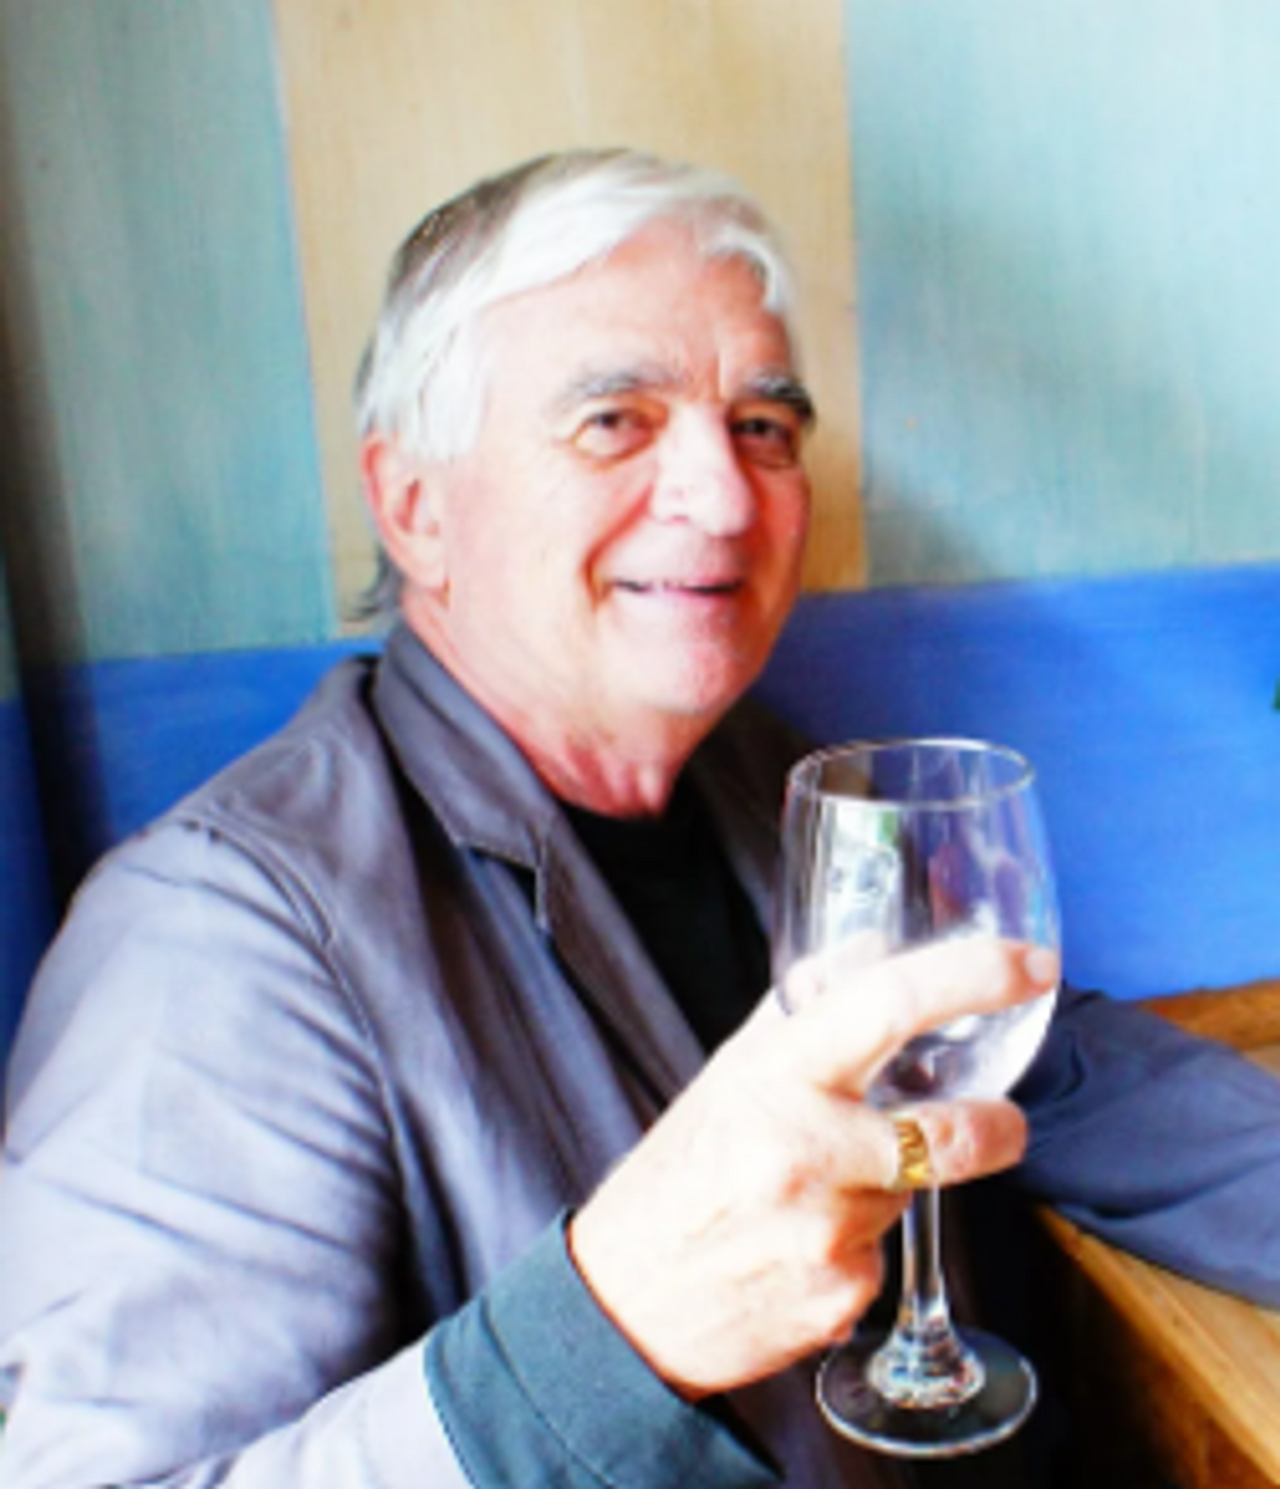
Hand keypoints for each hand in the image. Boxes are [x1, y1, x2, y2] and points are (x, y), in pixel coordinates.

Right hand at [568, 936, 1057, 1397]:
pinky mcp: (843, 1297)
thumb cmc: (681, 1171)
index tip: (1029, 966)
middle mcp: (805, 1147)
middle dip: (998, 1126)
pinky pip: (888, 1255)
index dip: (974, 975)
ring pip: (914, 1194)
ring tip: (821, 1198)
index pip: (890, 1003)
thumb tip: (875, 950)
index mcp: (776, 1073)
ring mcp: (827, 1229)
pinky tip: (804, 1249)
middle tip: (1002, 1121)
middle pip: (951, 1130)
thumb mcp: (730, 1072)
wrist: (628, 1300)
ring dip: (892, 1190)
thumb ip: (805, 1011)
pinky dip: (863, 1246)